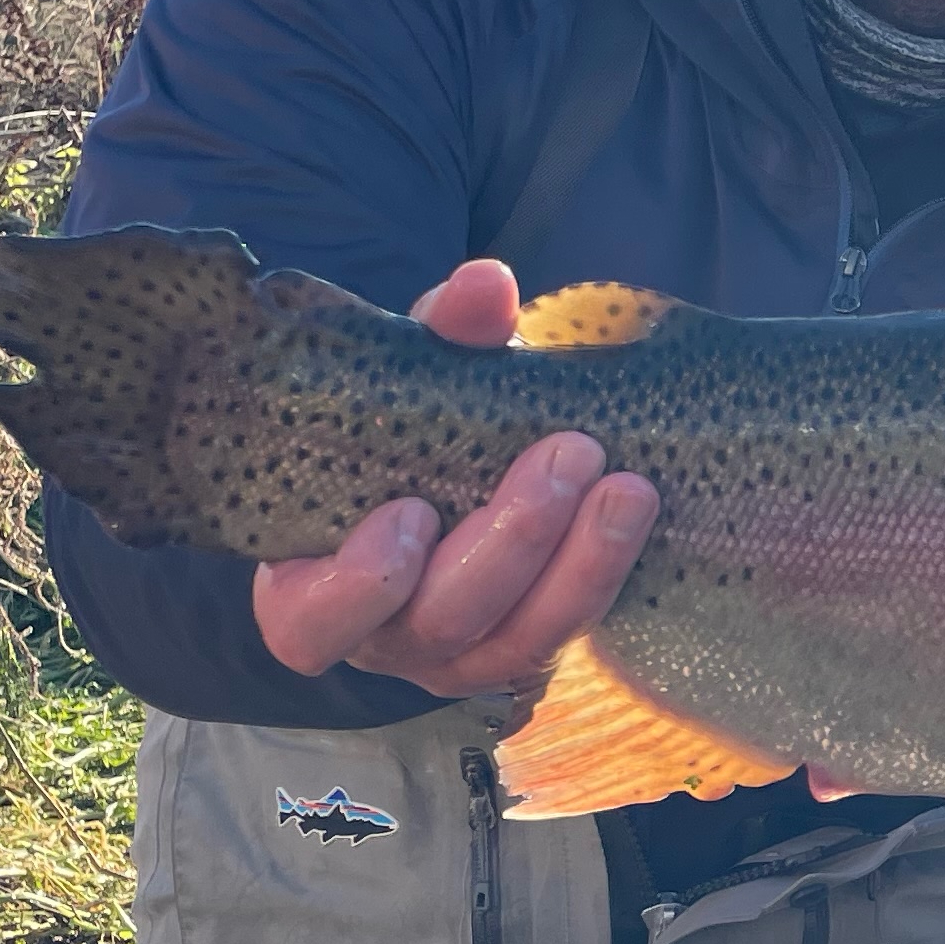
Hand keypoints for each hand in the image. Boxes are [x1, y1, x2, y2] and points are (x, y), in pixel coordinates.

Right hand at [248, 258, 660, 694]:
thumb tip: (486, 284)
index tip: (413, 511)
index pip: (311, 622)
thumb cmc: (394, 430)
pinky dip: (603, 570)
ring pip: (519, 641)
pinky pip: (567, 632)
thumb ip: (436, 337)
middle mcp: (382, 638)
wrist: (445, 466)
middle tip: (567, 453)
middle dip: (511, 541)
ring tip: (627, 487)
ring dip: (580, 562)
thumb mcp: (403, 380)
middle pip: (442, 620)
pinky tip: (634, 507)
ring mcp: (457, 658)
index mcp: (310, 590)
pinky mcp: (523, 655)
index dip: (358, 584)